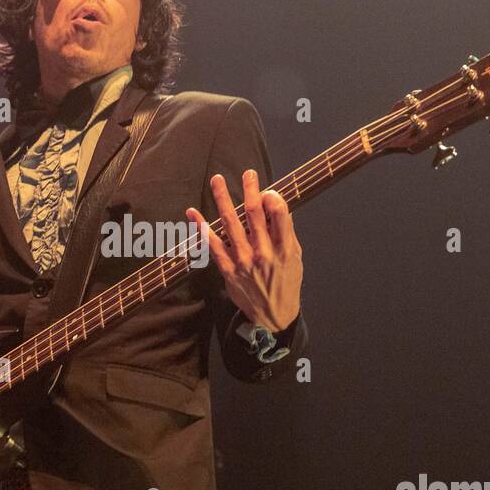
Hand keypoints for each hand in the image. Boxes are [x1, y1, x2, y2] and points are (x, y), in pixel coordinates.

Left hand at [186, 169, 302, 332]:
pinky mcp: (228, 270)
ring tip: (217, 180)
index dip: (272, 197)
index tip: (267, 191)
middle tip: (247, 173)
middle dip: (249, 190)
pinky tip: (193, 213)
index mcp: (284, 248)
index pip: (279, 213)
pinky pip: (212, 246)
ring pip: (230, 224)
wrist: (273, 316)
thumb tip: (276, 206)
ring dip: (222, 199)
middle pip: (254, 214)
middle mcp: (264, 253)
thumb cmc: (286, 282)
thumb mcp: (296, 257)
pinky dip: (201, 228)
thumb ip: (285, 232)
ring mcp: (244, 261)